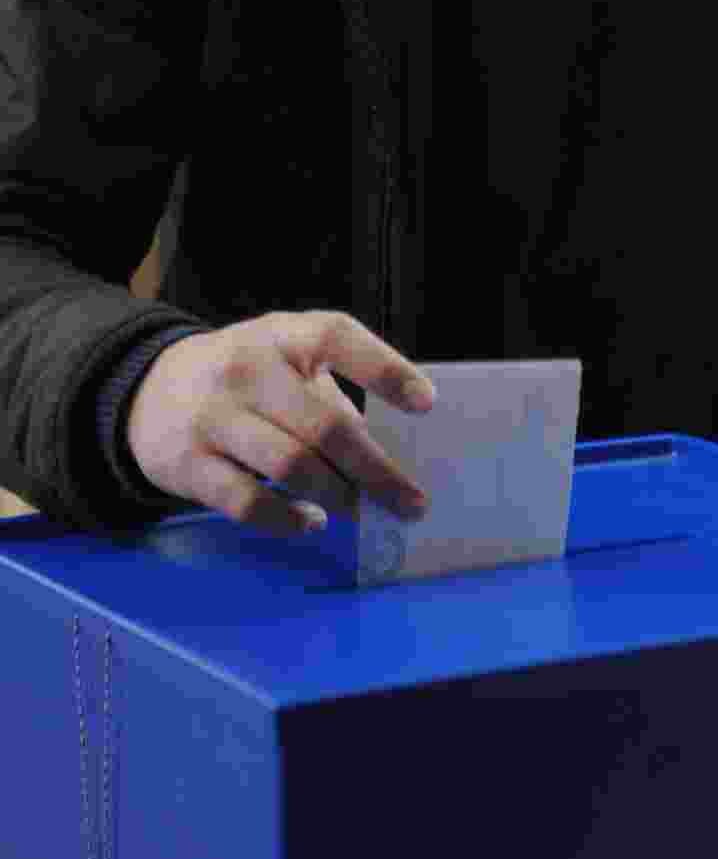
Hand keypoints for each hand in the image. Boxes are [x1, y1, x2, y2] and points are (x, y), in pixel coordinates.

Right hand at [125, 310, 435, 537]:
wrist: (151, 390)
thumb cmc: (246, 379)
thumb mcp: (284, 363)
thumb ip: (330, 397)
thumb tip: (388, 456)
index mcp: (282, 335)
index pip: (338, 337)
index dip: (384, 368)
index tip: (426, 404)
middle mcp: (247, 369)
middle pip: (325, 424)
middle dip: (376, 470)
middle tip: (411, 502)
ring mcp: (214, 416)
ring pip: (291, 466)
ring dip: (336, 497)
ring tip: (358, 511)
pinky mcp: (189, 463)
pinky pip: (249, 503)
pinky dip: (289, 520)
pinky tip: (310, 522)